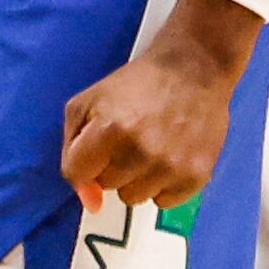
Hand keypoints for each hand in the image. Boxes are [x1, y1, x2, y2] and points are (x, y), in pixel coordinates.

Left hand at [61, 0, 258, 211]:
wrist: (194, 67)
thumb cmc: (139, 82)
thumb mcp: (89, 99)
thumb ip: (72, 148)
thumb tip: (89, 201)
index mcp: (108, 128)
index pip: (76, 173)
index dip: (84, 160)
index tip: (97, 147)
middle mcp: (139, 151)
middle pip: (107, 185)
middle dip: (112, 164)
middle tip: (130, 135)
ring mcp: (169, 166)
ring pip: (134, 197)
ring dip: (138, 176)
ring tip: (151, 144)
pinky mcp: (195, 176)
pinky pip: (164, 202)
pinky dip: (163, 183)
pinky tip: (170, 153)